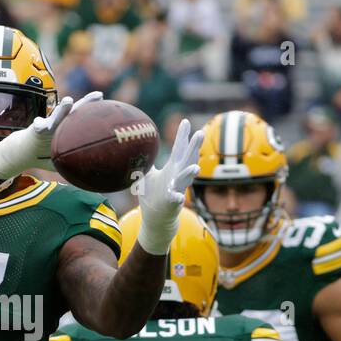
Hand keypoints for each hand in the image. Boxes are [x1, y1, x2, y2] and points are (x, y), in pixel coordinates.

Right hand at [0, 91, 102, 178]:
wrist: (22, 153)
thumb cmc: (43, 156)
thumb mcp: (62, 161)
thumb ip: (74, 164)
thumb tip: (90, 177)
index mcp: (67, 129)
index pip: (83, 119)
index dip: (95, 112)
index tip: (108, 103)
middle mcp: (59, 124)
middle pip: (74, 112)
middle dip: (86, 103)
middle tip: (98, 95)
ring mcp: (47, 125)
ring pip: (56, 117)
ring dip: (62, 109)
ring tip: (68, 101)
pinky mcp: (34, 130)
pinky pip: (37, 127)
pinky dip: (38, 125)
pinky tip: (38, 124)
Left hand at [133, 118, 203, 254]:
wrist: (157, 219)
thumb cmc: (153, 196)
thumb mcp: (147, 176)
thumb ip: (147, 162)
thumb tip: (139, 148)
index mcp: (172, 169)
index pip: (179, 149)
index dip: (182, 136)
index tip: (185, 121)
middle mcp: (177, 177)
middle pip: (187, 159)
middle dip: (194, 147)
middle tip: (200, 133)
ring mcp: (176, 190)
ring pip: (185, 180)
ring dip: (190, 174)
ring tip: (195, 168)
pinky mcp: (171, 204)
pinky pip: (176, 201)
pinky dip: (177, 198)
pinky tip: (179, 197)